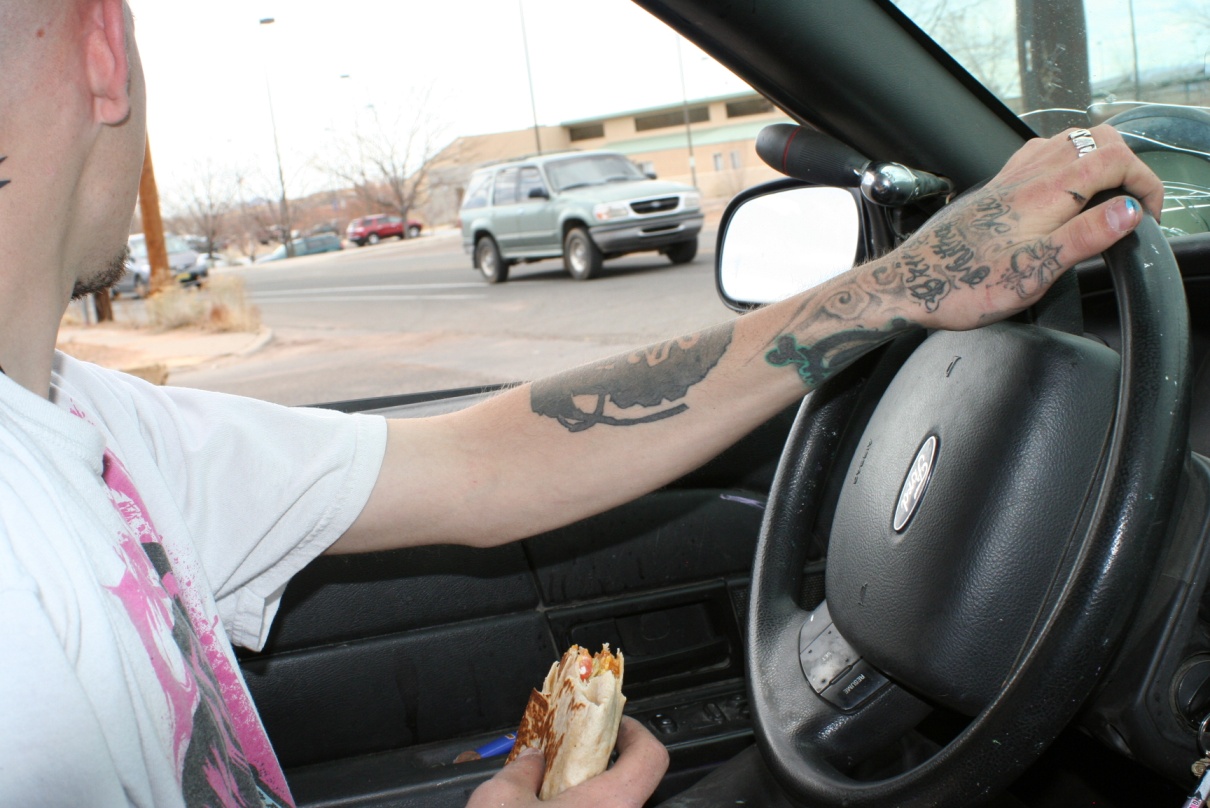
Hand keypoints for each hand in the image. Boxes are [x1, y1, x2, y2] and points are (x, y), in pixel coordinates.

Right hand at [466, 716, 669, 807]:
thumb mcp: (500, 799)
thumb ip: (520, 771)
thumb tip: (530, 760)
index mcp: (612, 805)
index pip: (652, 758)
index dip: (637, 735)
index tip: (617, 728)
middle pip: (629, 791)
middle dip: (599, 776)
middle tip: (568, 768)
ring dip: (588, 806)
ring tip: (549, 801)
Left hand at [885, 124, 1163, 331]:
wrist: (907, 285)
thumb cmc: (961, 285)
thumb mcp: (1033, 272)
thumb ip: (1084, 238)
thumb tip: (1129, 211)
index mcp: (1045, 193)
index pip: (1115, 160)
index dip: (1145, 183)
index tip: (1150, 216)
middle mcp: (1026, 176)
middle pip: (1095, 140)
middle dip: (1127, 164)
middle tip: (1134, 204)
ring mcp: (1008, 179)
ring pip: (1067, 142)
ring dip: (1099, 158)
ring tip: (1109, 195)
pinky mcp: (993, 190)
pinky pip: (1038, 154)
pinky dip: (1066, 161)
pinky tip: (1062, 190)